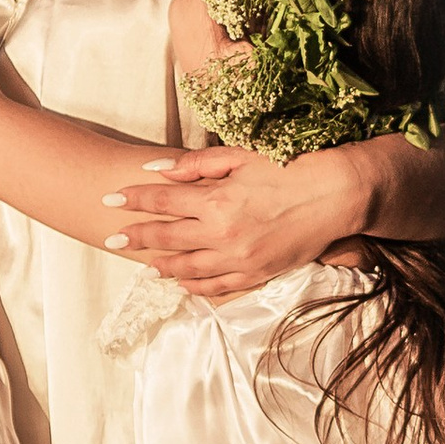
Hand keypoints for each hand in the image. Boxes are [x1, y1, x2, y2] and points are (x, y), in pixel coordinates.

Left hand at [99, 143, 368, 299]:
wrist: (335, 197)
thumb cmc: (290, 168)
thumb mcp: (242, 156)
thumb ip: (197, 164)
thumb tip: (157, 168)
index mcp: (216, 200)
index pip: (162, 199)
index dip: (133, 199)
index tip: (109, 199)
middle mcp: (221, 233)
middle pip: (166, 237)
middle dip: (135, 237)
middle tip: (111, 239)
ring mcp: (238, 259)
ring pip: (187, 267)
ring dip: (161, 265)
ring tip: (143, 266)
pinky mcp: (256, 274)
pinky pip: (217, 287)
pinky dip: (195, 286)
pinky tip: (182, 283)